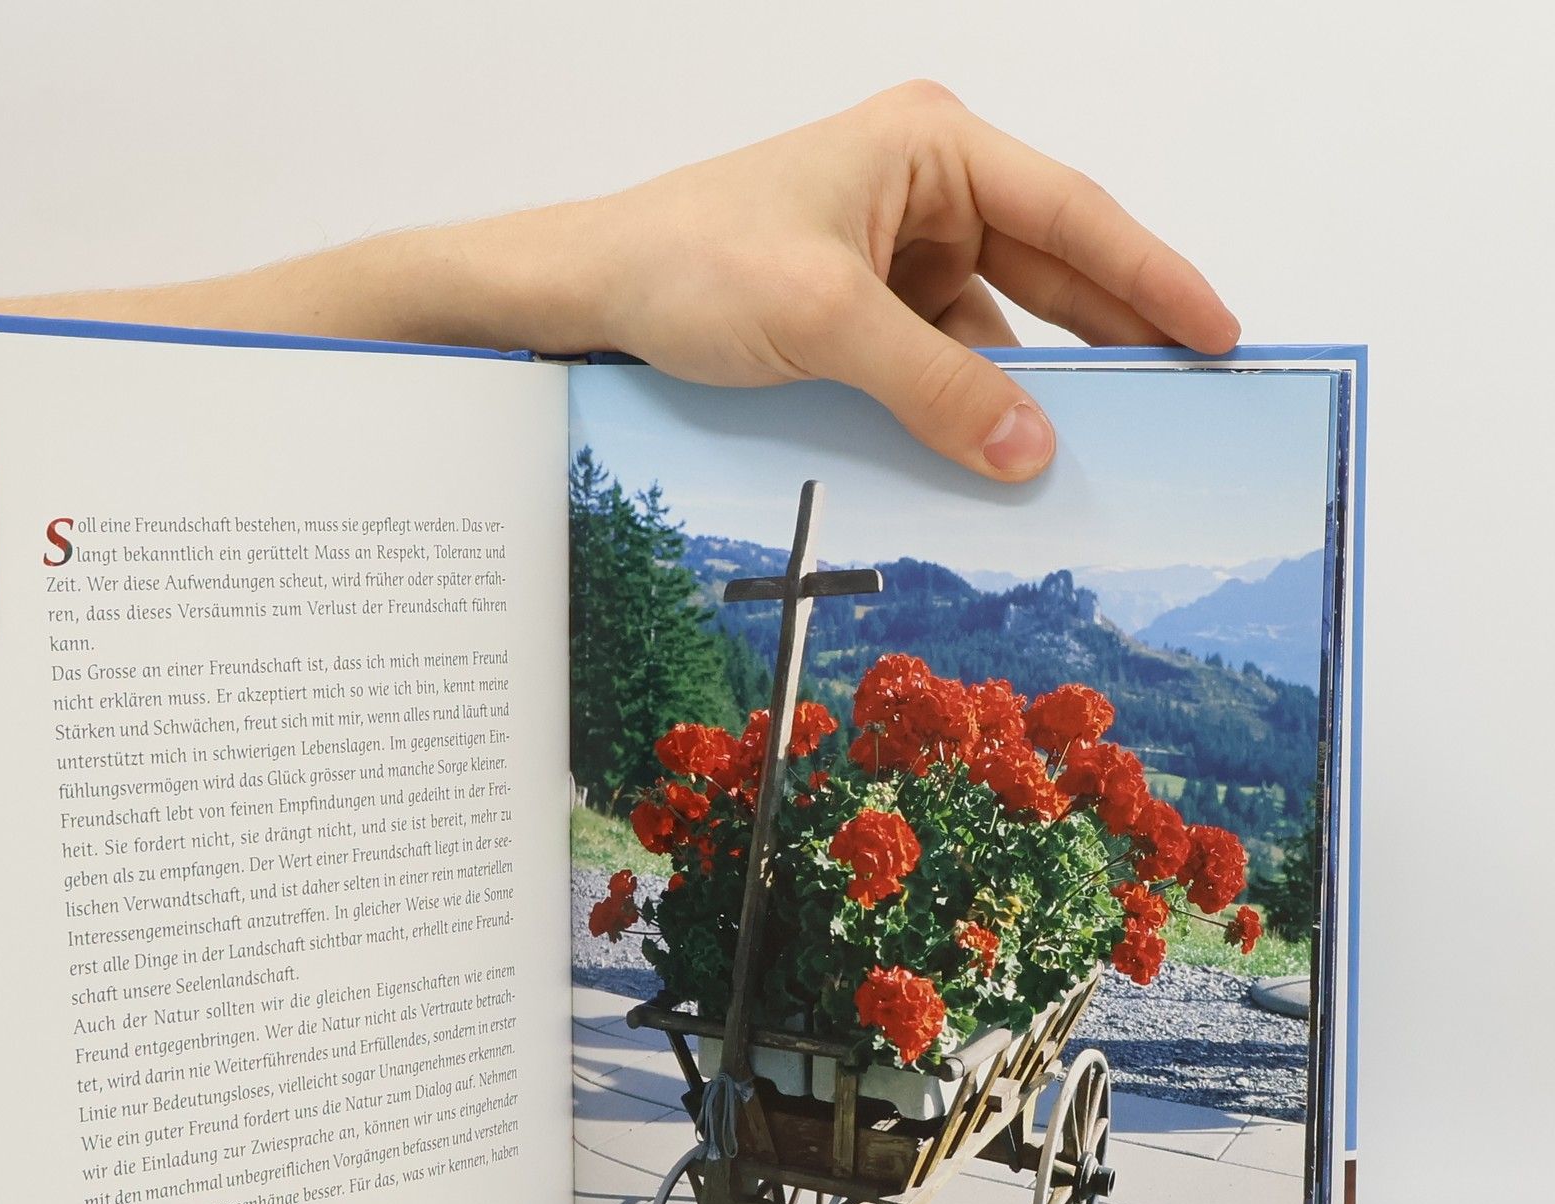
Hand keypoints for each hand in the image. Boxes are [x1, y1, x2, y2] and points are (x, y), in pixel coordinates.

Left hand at [576, 81, 1240, 479]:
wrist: (588, 296)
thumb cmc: (688, 263)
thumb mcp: (826, 323)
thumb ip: (936, 386)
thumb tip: (1031, 451)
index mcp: (930, 148)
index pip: (1073, 216)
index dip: (1153, 278)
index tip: (1218, 332)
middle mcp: (922, 189)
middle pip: (1048, 269)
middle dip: (1110, 335)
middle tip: (1183, 398)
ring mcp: (892, 250)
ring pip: (995, 325)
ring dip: (1029, 385)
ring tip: (1093, 446)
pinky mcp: (861, 306)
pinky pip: (940, 357)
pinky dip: (966, 403)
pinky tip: (992, 451)